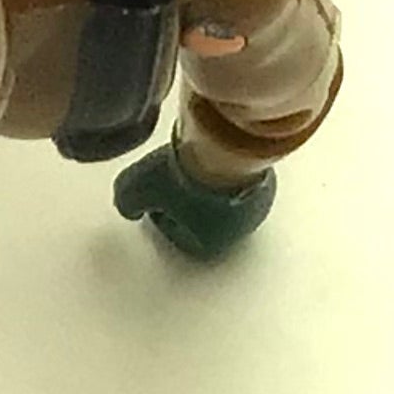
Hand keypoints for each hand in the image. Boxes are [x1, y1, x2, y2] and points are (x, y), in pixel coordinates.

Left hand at [113, 143, 275, 261]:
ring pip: (226, 198)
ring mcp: (256, 204)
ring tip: (192, 160)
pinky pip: (241, 176)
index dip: (162, 214)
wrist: (223, 147)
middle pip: (207, 218)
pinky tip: (210, 149)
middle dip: (187, 198)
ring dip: (209, 181)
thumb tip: (129, 206)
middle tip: (173, 176)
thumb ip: (127, 203)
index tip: (156, 197)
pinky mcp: (266, 177)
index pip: (182, 237)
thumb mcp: (135, 191)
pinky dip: (227, 166)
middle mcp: (240, 231)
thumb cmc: (187, 179)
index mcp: (211, 246)